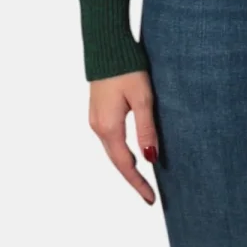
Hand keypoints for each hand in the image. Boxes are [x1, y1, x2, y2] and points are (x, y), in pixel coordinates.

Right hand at [88, 70, 159, 204]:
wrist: (106, 46)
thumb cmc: (127, 68)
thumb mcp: (143, 97)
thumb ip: (146, 128)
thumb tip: (150, 158)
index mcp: (109, 127)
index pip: (125, 164)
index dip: (138, 183)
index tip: (151, 199)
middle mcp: (98, 127)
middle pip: (117, 160)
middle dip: (133, 177)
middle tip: (149, 193)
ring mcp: (95, 119)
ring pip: (112, 150)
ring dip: (127, 164)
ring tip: (144, 176)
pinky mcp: (98, 110)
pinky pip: (110, 138)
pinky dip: (121, 150)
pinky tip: (133, 150)